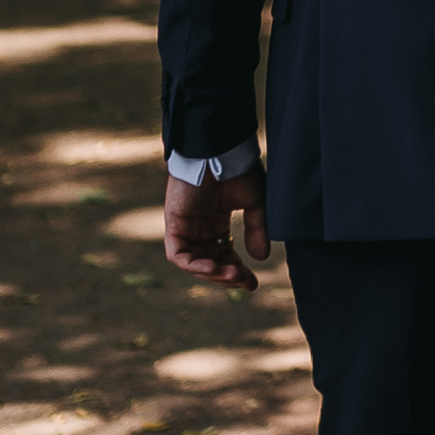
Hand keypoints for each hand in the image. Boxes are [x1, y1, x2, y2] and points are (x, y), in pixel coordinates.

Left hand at [163, 165, 266, 294]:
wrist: (220, 151)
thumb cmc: (238, 169)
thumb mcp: (254, 203)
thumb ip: (256, 230)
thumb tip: (260, 259)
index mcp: (216, 223)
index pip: (224, 256)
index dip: (237, 272)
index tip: (252, 284)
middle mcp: (199, 228)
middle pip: (209, 263)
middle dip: (226, 276)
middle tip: (244, 281)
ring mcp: (186, 227)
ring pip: (193, 263)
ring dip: (212, 273)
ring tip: (232, 275)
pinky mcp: (174, 224)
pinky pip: (178, 255)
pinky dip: (194, 265)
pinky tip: (214, 267)